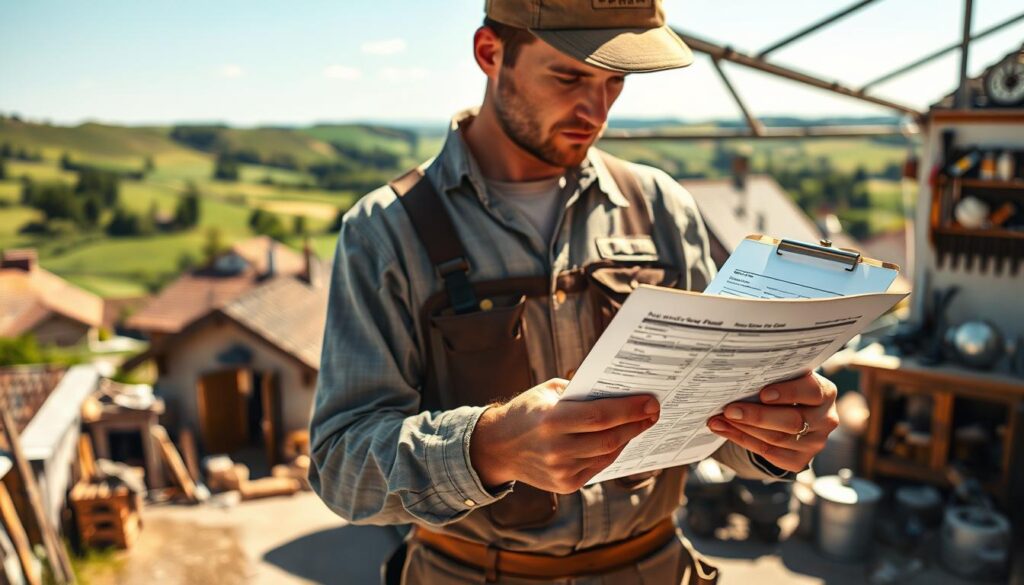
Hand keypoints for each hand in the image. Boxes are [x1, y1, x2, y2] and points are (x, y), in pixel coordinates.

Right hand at [470, 379, 659, 493]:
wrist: (497, 447)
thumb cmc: (526, 411)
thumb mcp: (547, 392)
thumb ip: (580, 392)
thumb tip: (618, 391)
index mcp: (550, 420)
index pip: (599, 416)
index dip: (629, 409)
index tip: (650, 401)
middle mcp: (556, 448)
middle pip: (609, 438)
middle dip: (636, 424)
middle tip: (654, 412)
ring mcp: (561, 470)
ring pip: (607, 454)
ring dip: (628, 438)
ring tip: (641, 423)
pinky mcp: (565, 485)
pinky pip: (598, 466)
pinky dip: (612, 452)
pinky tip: (621, 439)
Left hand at [706, 372, 837, 472]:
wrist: (790, 415)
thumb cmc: (783, 388)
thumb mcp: (785, 378)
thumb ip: (774, 376)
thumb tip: (740, 374)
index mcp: (825, 393)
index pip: (812, 391)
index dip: (788, 392)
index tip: (763, 393)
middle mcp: (825, 419)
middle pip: (792, 421)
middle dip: (757, 416)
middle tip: (729, 410)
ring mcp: (814, 443)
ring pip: (776, 438)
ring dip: (743, 429)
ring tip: (719, 419)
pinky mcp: (799, 460)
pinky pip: (768, 452)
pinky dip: (742, 440)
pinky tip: (724, 429)